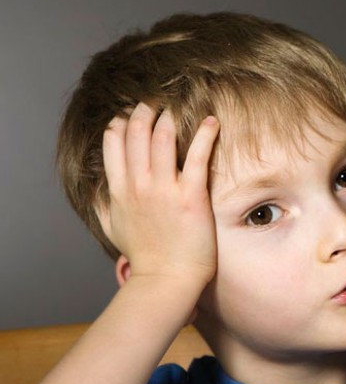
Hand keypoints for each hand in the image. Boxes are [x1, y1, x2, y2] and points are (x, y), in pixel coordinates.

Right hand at [100, 103, 219, 290]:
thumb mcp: (112, 229)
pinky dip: (206, 134)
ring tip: (176, 108)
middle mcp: (139, 185)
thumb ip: (102, 204)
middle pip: (137, 133)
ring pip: (163, 138)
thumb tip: (96, 189)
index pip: (114, 143)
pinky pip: (197, 156)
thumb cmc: (144, 257)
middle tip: (154, 103)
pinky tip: (212, 121)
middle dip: (144, 112)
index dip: (121, 123)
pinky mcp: (191, 196)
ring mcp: (164, 189)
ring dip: (170, 118)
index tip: (129, 114)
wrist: (165, 280)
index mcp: (119, 190)